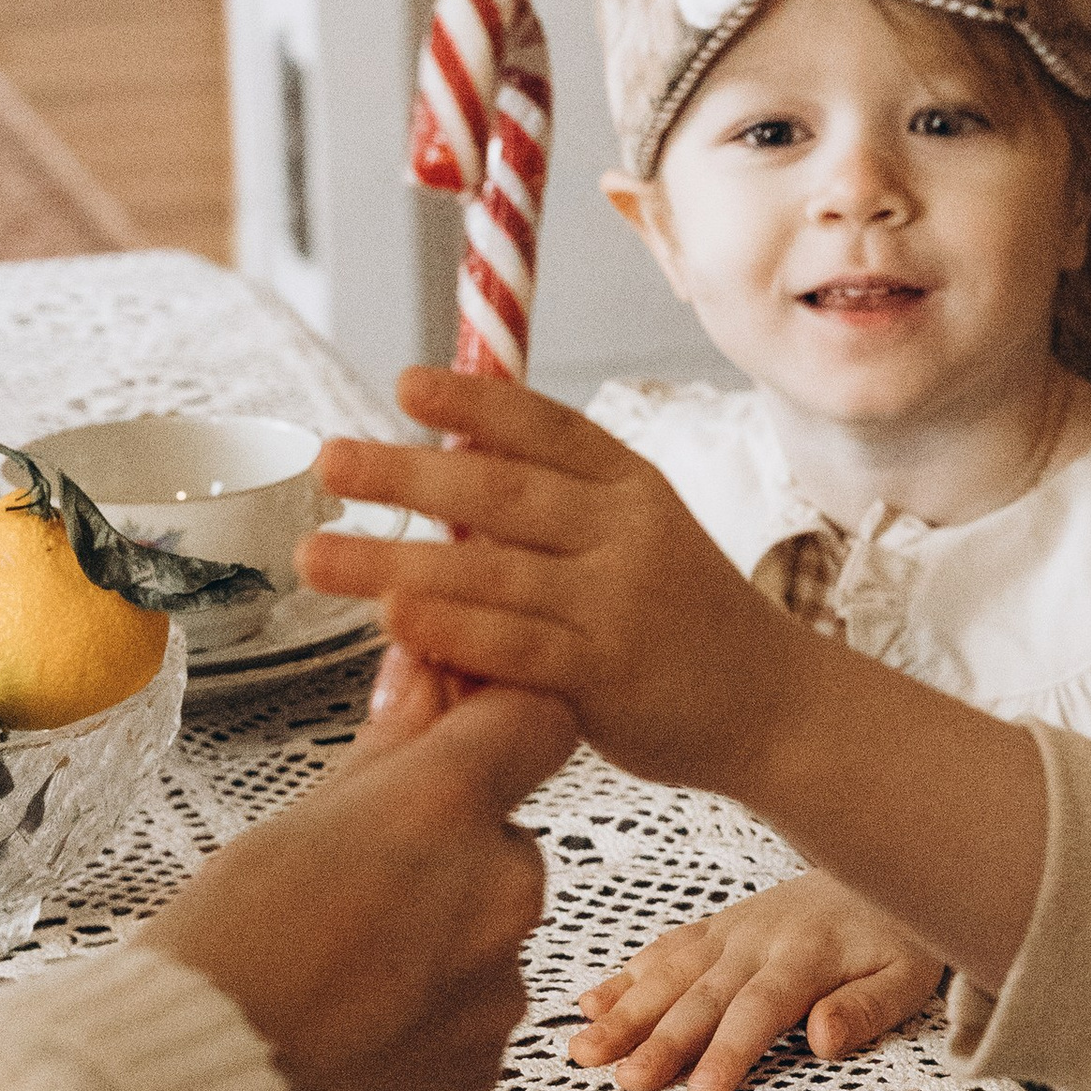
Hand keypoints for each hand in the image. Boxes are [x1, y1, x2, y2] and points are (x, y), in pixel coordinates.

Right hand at [140, 680, 573, 1090]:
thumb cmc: (217, 962)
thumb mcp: (287, 828)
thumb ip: (383, 754)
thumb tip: (425, 679)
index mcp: (442, 813)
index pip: (537, 722)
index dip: (498, 727)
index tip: (458, 742)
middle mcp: (495, 895)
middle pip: (504, 842)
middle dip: (445, 857)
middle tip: (349, 895)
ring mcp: (497, 992)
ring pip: (486, 939)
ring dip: (434, 945)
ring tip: (332, 982)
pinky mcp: (485, 1074)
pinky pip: (469, 1023)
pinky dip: (424, 1022)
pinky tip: (348, 1037)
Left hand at [300, 369, 1048, 992]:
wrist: (772, 705)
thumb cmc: (688, 621)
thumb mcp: (643, 537)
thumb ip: (559, 506)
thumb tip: (453, 459)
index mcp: (634, 486)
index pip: (547, 426)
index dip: (475, 401)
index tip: (406, 385)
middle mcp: (628, 532)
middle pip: (501, 490)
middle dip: (405, 472)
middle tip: (329, 460)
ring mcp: (618, 603)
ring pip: (489, 570)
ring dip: (393, 559)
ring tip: (317, 552)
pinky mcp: (605, 675)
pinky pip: (512, 645)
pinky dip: (448, 630)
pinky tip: (392, 621)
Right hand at [572, 874, 943, 1090]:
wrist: (885, 861)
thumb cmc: (900, 934)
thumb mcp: (907, 976)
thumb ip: (867, 1009)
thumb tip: (824, 1038)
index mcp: (808, 955)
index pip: (761, 1008)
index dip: (731, 1049)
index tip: (702, 1089)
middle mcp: (760, 938)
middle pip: (704, 995)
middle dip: (662, 1039)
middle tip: (626, 1081)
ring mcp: (733, 929)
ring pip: (671, 972)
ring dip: (626, 1011)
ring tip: (584, 1051)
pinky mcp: (718, 925)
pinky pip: (668, 948)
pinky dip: (628, 974)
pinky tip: (592, 1003)